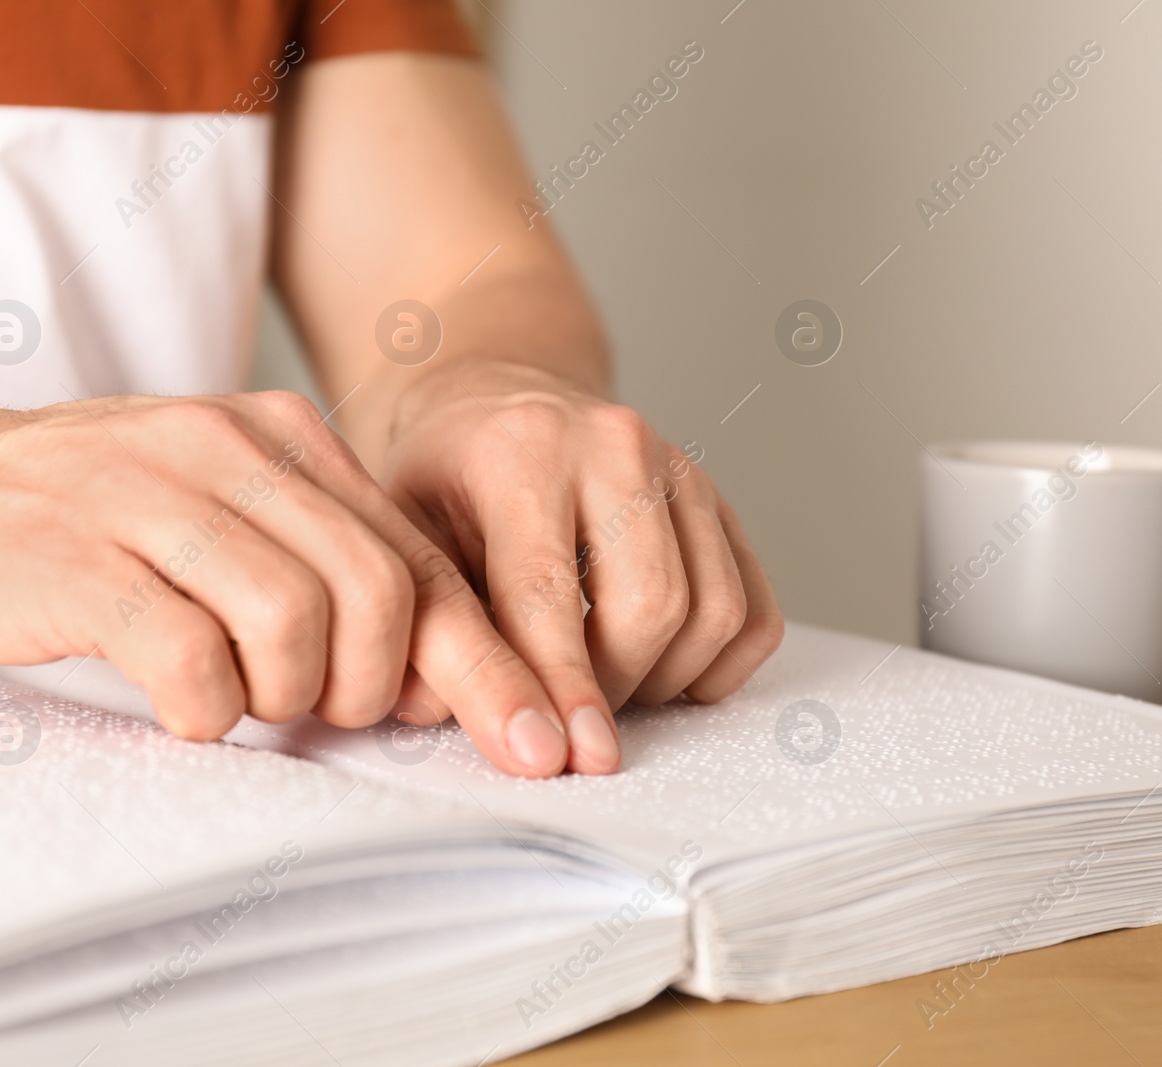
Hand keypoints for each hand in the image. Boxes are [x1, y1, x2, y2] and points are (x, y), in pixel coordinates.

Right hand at [0, 391, 572, 776]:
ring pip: (298, 619)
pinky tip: (184, 706)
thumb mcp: (233, 519)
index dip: (487, 663)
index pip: (424, 557)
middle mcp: (230, 446)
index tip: (536, 742)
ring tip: (244, 700)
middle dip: (384, 686)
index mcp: (287, 437)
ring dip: (289, 696)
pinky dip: (206, 705)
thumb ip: (335, 572)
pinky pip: (189, 652)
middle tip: (331, 714)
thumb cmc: (103, 526)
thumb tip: (445, 684)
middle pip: (383, 590)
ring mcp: (150, 491)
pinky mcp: (76, 554)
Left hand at [381, 361, 785, 774]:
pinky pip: (755, 609)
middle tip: (567, 708)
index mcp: (523, 449)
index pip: (550, 592)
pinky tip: (661, 667)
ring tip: (607, 682)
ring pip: (714, 612)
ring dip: (664, 679)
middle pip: (652, 606)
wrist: (498, 400)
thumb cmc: (444, 480)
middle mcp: (616, 444)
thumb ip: (432, 622)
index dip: (559, 688)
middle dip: (612, 686)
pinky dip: (717, 664)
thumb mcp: (407, 538)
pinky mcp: (720, 500)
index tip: (557, 758)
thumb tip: (455, 717)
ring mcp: (681, 468)